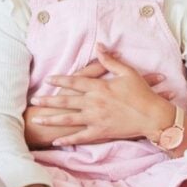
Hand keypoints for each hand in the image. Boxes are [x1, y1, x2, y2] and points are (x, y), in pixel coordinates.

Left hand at [28, 47, 172, 145]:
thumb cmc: (142, 93)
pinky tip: (57, 141)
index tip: (47, 79)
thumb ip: (110, 60)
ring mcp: (96, 119)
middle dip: (48, 100)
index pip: (74, 82)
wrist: (152, 116)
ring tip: (37, 119)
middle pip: (66, 100)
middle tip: (34, 100)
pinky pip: (81, 137)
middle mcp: (94, 103)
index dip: (60, 79)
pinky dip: (68, 139)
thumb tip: (99, 45)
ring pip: (68, 119)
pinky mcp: (100, 132)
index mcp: (100, 87)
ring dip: (51, 119)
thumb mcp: (128, 73)